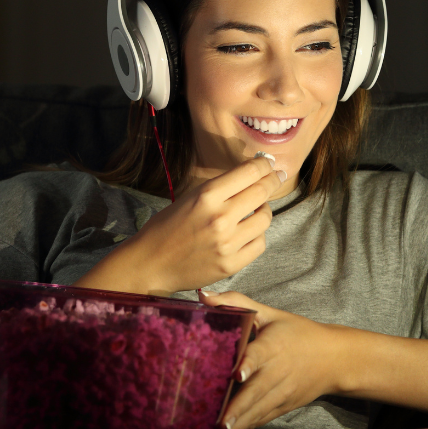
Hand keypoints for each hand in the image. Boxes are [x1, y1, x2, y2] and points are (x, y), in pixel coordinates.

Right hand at [128, 155, 284, 293]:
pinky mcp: (231, 264)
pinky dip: (257, 235)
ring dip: (264, 210)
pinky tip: (248, 232)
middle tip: (276, 177)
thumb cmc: (167, 227)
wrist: (151, 264)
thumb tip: (251, 175)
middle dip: (273, 180)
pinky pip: (259, 244)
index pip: (249, 172)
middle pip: (262, 192)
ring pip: (265, 219)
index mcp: (207, 196)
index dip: (264, 165)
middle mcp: (220, 218)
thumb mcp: (189, 197)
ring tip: (257, 209)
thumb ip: (220, 188)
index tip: (269, 163)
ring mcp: (227, 243)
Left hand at [199, 290, 346, 428]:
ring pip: (259, 409)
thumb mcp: (271, 313)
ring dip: (239, 423)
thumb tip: (202, 296)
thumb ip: (236, 302)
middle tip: (218, 422)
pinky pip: (264, 417)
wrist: (334, 358)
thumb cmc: (298, 333)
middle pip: (256, 391)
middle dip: (237, 407)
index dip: (249, 364)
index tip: (237, 373)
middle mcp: (278, 371)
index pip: (260, 354)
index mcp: (274, 345)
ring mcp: (283, 391)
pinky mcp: (285, 405)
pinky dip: (248, 426)